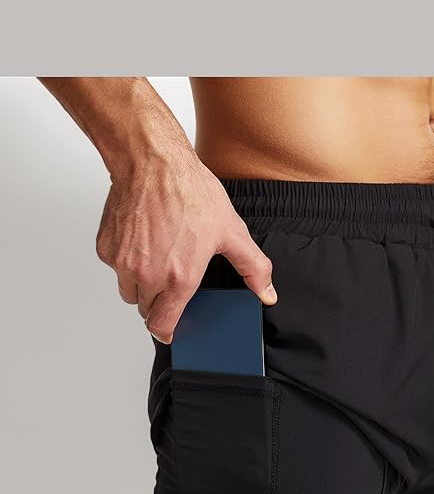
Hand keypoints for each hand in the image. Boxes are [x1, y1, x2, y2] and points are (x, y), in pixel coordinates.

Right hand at [95, 151, 275, 342]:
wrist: (152, 162)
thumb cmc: (189, 192)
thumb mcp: (232, 232)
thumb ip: (253, 268)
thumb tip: (267, 294)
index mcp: (177, 279)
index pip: (162, 326)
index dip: (167, 331)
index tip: (170, 330)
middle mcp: (146, 276)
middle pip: (146, 309)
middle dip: (158, 302)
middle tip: (171, 280)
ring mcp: (122, 262)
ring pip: (129, 290)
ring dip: (141, 283)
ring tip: (159, 257)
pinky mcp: (106, 247)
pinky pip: (115, 266)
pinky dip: (126, 260)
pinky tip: (143, 239)